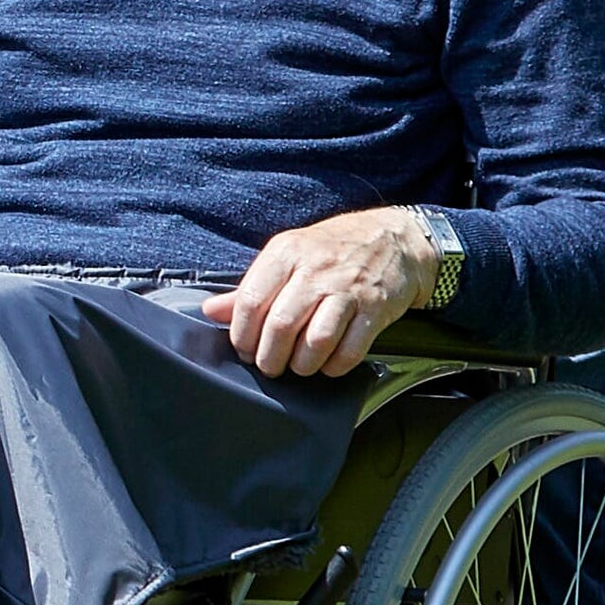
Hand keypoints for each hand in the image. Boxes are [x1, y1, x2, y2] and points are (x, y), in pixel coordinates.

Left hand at [204, 206, 441, 378]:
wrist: (393, 238)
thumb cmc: (333, 249)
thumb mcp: (287, 256)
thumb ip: (249, 287)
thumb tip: (210, 310)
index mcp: (286, 253)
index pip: (250, 301)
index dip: (242, 335)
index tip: (245, 349)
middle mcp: (315, 269)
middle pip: (280, 326)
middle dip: (269, 357)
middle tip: (269, 366)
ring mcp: (347, 289)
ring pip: (315, 341)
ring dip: (302, 365)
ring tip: (298, 366)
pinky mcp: (375, 308)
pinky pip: (350, 350)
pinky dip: (336, 366)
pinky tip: (329, 364)